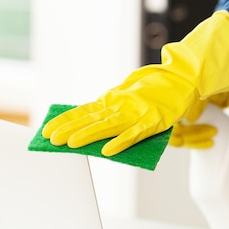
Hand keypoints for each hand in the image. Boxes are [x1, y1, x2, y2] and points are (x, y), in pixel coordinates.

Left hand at [42, 11, 228, 156]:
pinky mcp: (154, 120)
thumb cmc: (153, 91)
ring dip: (88, 135)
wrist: (182, 77)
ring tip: (70, 143)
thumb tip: (86, 125)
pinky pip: (135, 134)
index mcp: (112, 101)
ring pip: (109, 126)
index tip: (46, 129)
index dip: (64, 120)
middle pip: (90, 119)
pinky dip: (122, 142)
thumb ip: (108, 112)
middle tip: (51, 138)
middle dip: (69, 128)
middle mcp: (120, 106)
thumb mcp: (125, 99)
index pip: (82, 111)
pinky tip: (107, 151)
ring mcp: (137, 113)